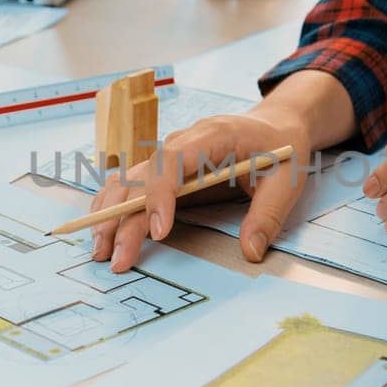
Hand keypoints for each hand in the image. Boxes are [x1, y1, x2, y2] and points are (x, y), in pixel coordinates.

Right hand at [90, 111, 313, 272]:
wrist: (275, 128)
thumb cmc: (280, 151)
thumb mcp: (286, 181)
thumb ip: (268, 215)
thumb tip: (250, 252)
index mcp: (212, 136)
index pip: (171, 160)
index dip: (159, 195)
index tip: (158, 232)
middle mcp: (182, 142)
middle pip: (140, 176)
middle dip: (122, 218)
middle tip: (116, 259)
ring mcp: (169, 155)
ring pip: (127, 181)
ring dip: (108, 215)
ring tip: (100, 251)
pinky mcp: (164, 171)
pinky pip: (130, 185)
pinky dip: (112, 208)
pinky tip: (103, 232)